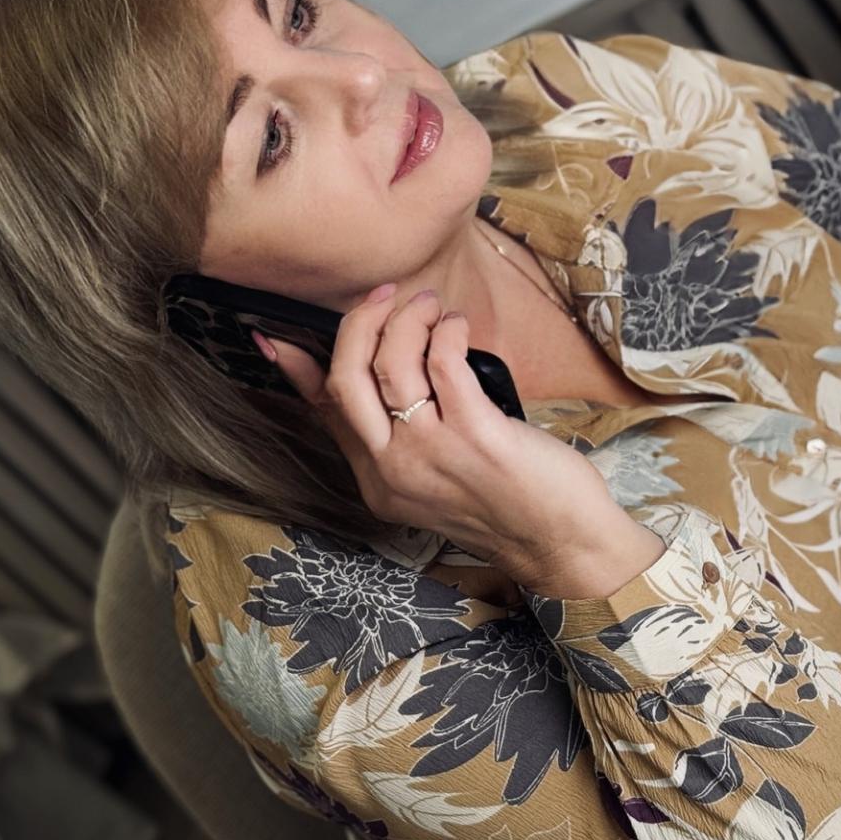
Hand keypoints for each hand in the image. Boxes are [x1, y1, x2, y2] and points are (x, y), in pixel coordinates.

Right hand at [260, 282, 661, 599]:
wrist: (560, 543)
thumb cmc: (507, 502)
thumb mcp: (434, 479)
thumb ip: (399, 436)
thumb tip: (374, 384)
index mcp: (377, 480)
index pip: (325, 410)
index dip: (300, 366)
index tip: (280, 333)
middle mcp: (393, 469)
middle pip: (345, 378)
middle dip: (358, 324)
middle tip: (386, 296)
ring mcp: (431, 452)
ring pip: (391, 363)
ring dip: (408, 319)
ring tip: (430, 305)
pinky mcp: (475, 434)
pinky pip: (443, 362)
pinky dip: (446, 331)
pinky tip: (457, 326)